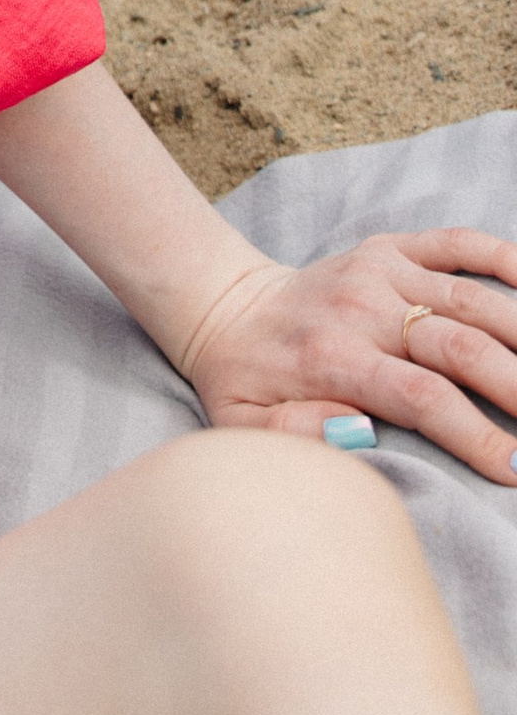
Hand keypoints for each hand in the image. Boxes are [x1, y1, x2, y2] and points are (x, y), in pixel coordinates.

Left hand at [175, 231, 516, 482]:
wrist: (227, 308)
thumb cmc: (247, 381)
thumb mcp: (248, 427)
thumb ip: (301, 437)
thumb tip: (361, 432)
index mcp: (333, 358)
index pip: (423, 399)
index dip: (477, 436)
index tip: (515, 470)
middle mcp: (363, 309)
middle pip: (463, 348)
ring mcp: (380, 272)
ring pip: (473, 300)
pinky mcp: (390, 248)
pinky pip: (457, 243)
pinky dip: (504, 257)